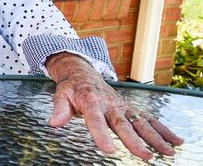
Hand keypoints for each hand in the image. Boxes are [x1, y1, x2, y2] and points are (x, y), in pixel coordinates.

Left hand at [46, 52, 183, 159]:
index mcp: (91, 101)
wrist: (83, 73)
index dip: (101, 134)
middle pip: (123, 124)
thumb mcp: (61, 94)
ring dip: (155, 137)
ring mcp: (123, 106)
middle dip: (134, 140)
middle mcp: (110, 104)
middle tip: (145, 155)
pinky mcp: (130, 108)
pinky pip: (148, 119)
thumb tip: (54, 122)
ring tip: (167, 151)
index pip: (96, 120)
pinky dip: (163, 129)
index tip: (108, 149)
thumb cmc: (72, 87)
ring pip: (141, 122)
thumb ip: (59, 108)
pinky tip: (175, 141)